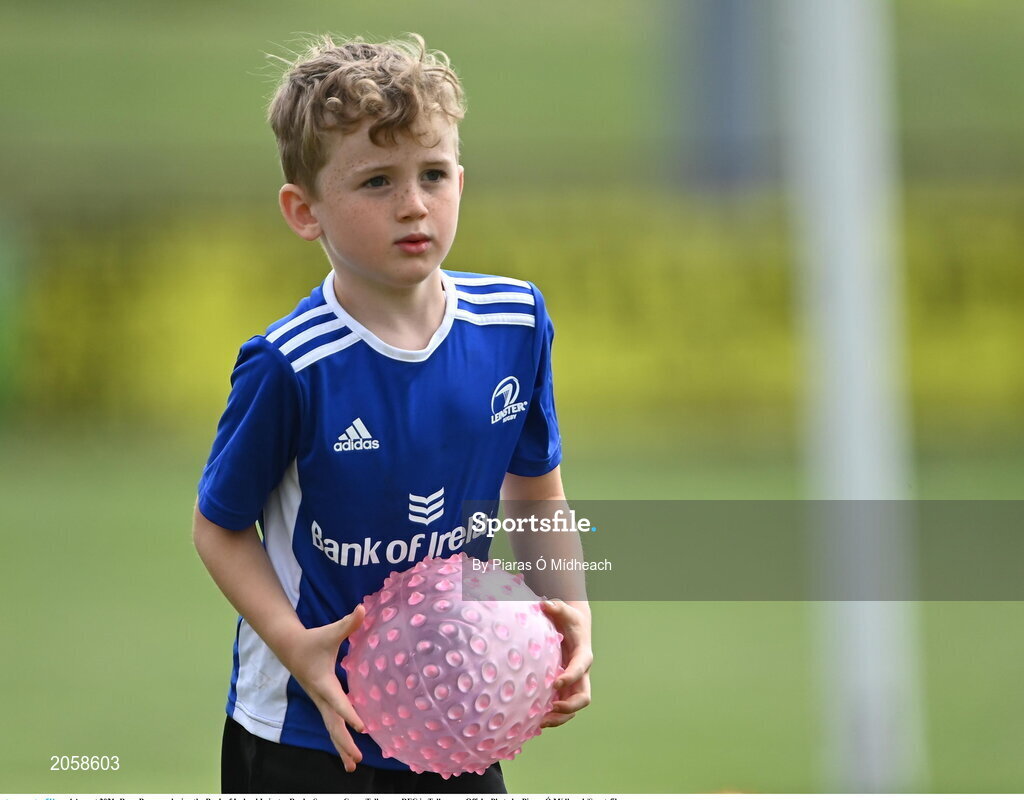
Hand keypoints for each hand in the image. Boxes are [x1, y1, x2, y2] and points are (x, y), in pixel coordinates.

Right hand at [279, 605, 366, 770]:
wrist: (289, 646)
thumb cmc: (312, 639)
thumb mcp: (331, 631)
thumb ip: (348, 623)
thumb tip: (363, 608)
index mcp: (323, 683)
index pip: (338, 701)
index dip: (350, 713)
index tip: (362, 727)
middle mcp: (320, 697)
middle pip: (332, 724)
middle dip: (344, 742)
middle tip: (358, 759)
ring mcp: (319, 702)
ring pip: (330, 729)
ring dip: (341, 747)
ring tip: (353, 766)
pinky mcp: (320, 702)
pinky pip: (330, 724)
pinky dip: (339, 738)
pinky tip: (348, 751)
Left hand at [539, 599, 592, 727]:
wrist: (573, 627)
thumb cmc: (568, 619)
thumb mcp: (564, 610)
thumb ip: (557, 607)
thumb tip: (545, 604)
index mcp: (583, 655)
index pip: (581, 669)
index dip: (570, 677)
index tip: (554, 683)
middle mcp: (581, 673)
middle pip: (584, 696)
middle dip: (569, 706)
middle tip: (550, 709)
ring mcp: (574, 684)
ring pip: (573, 708)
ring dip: (560, 718)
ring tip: (540, 723)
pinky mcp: (564, 690)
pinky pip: (562, 708)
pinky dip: (552, 717)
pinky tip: (534, 722)